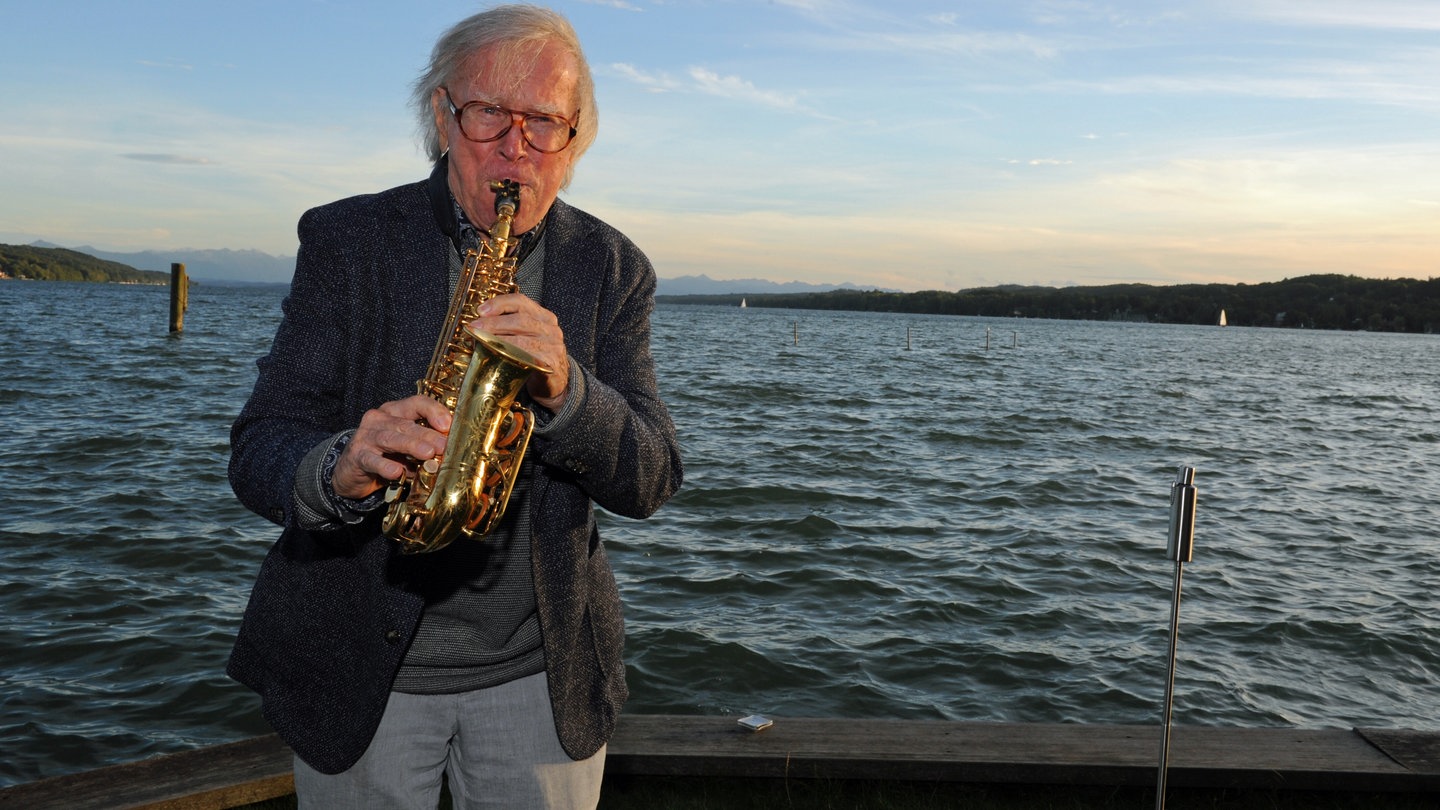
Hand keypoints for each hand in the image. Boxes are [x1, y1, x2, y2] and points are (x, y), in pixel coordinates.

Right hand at [333, 395, 451, 499]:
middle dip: (427, 434)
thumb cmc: (385, 455)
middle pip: (405, 423)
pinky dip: (384, 465)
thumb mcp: (407, 449)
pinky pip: (372, 460)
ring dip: (411, 445)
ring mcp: (366, 436)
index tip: (448, 425)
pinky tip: (396, 472)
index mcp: (395, 412)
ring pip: (390, 438)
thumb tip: (448, 455)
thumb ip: (425, 447)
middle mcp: (379, 419)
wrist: (351, 471)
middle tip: (443, 446)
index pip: (416, 403)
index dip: (434, 411)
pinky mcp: (357, 456)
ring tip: (427, 453)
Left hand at [471, 293, 570, 408]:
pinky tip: (496, 353)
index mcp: (544, 317)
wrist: (555, 385)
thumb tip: (479, 324)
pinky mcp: (551, 362)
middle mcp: (551, 328)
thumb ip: (510, 328)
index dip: (499, 303)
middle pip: (520, 318)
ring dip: (498, 337)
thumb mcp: (525, 339)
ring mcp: (553, 345)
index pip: (521, 302)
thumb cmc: (534, 360)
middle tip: (475, 327)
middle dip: (494, 322)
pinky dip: (509, 352)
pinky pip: (527, 355)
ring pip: (522, 337)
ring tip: (480, 339)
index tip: (480, 310)